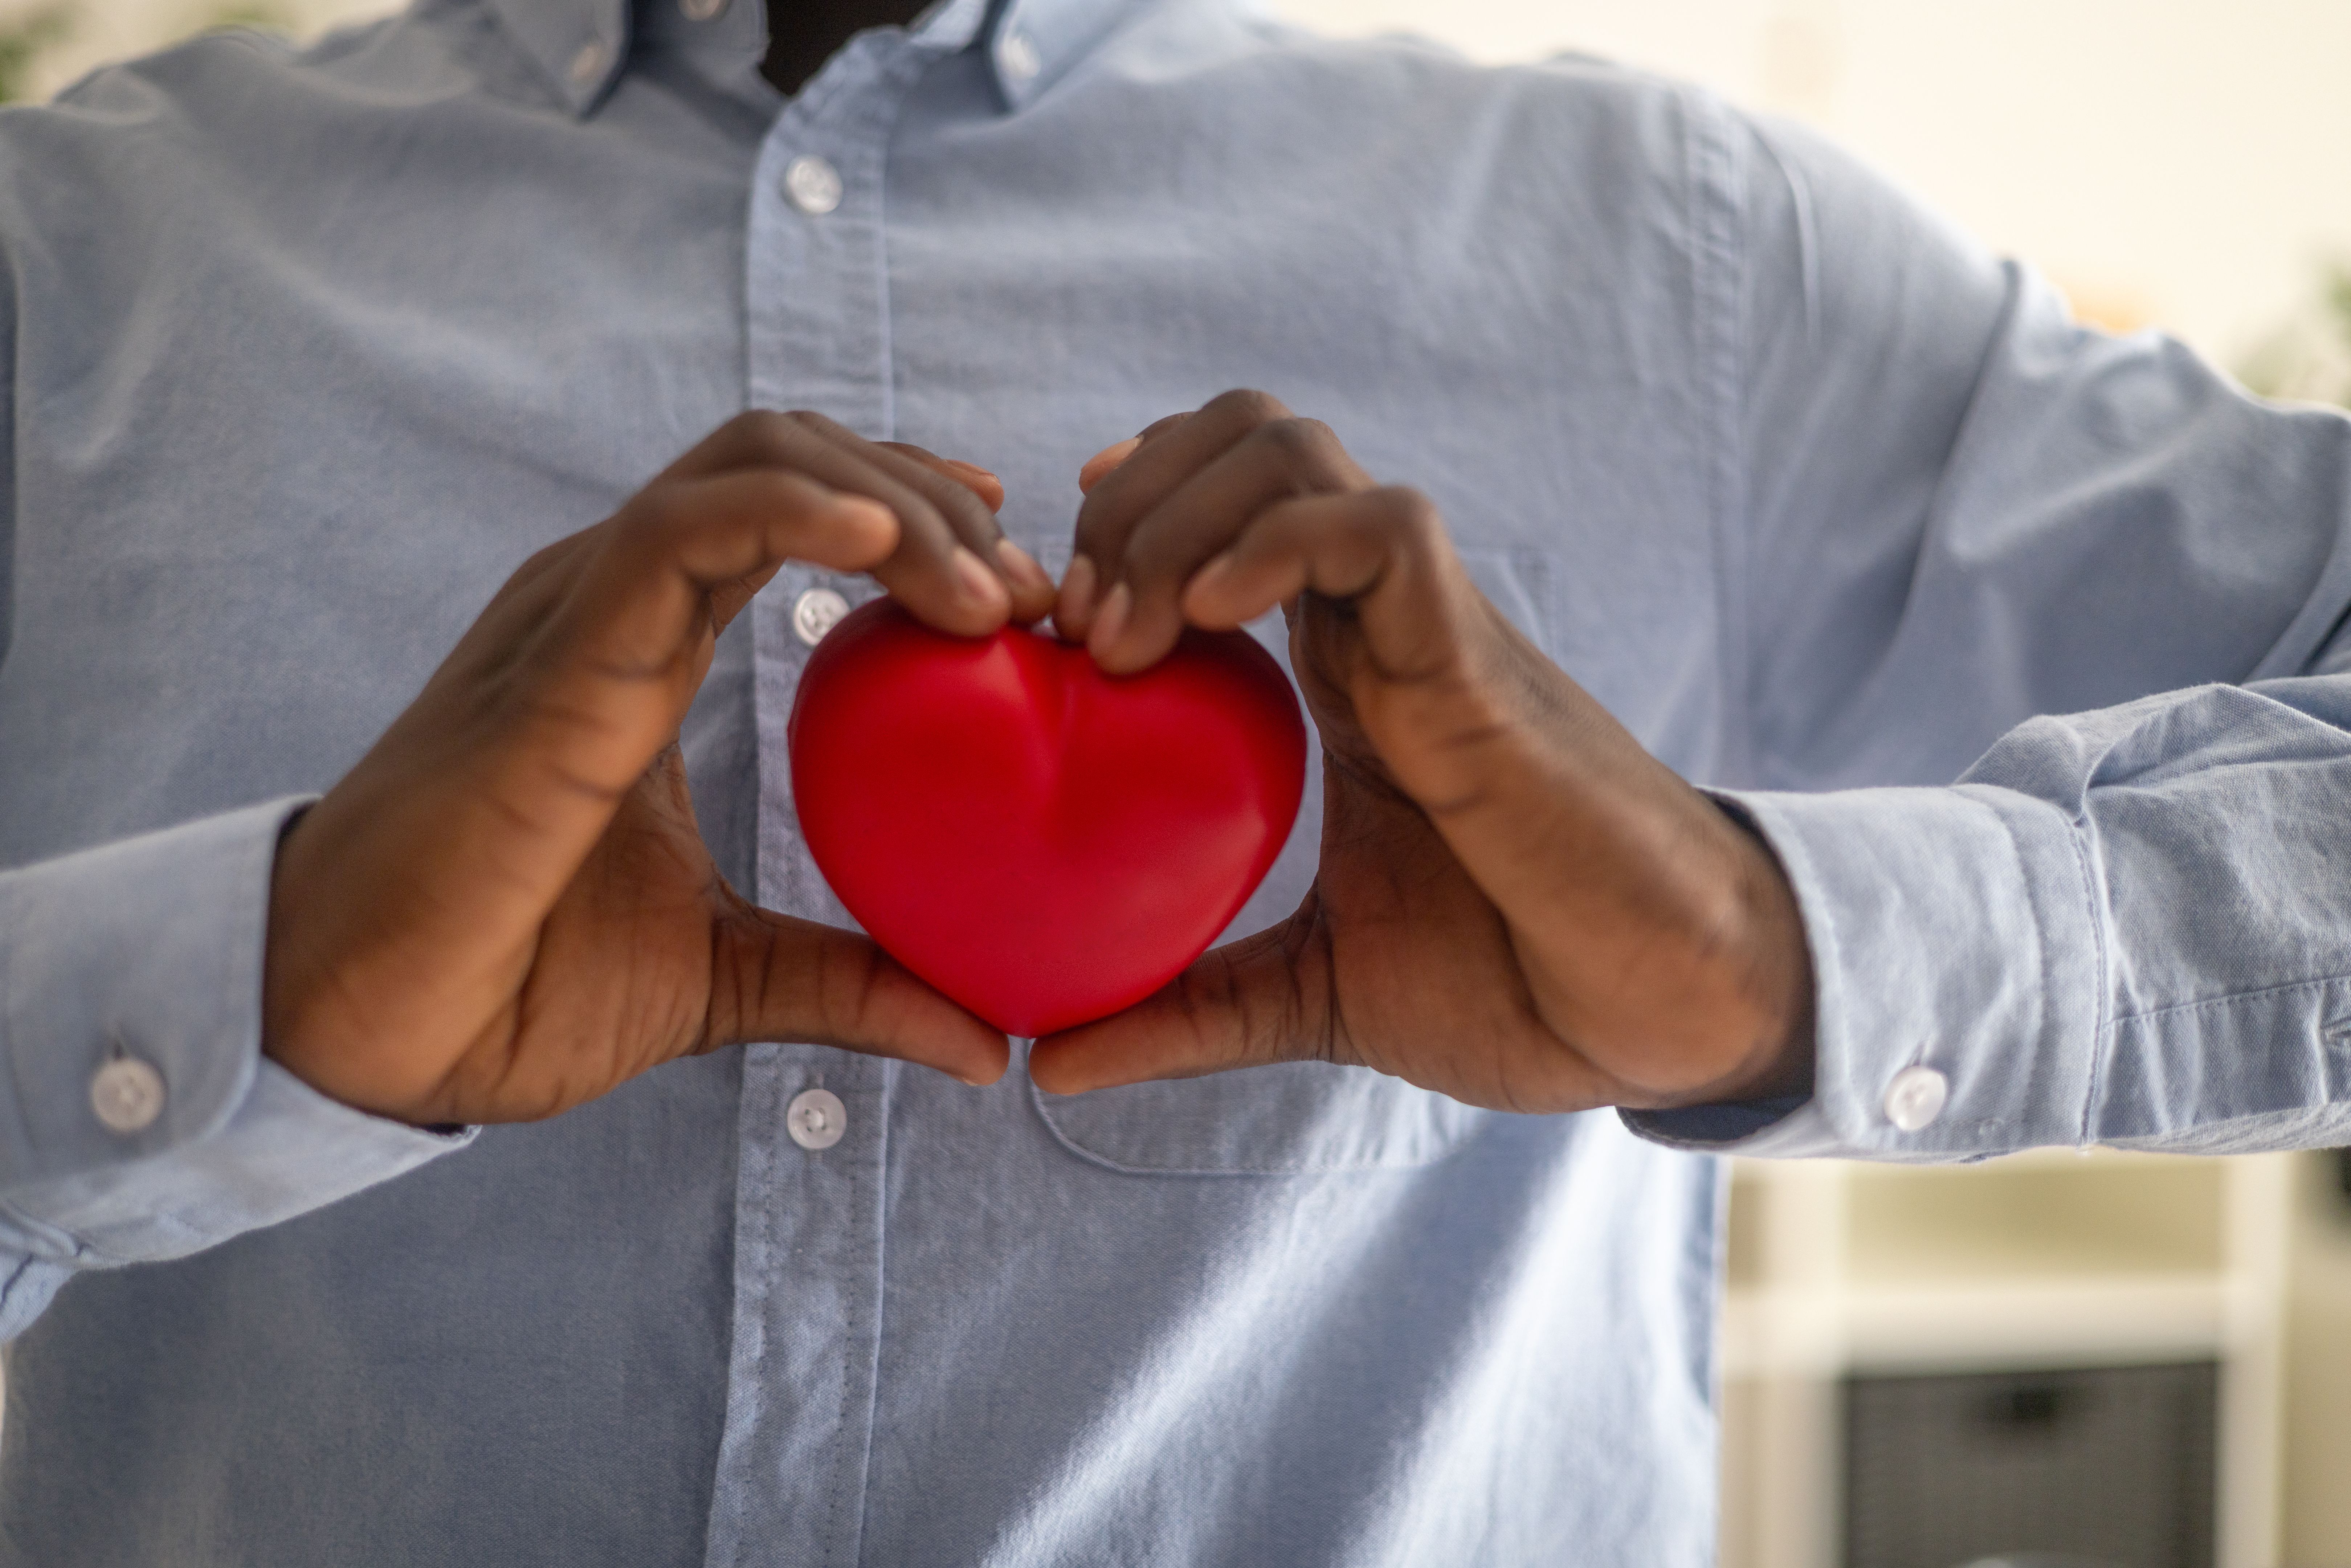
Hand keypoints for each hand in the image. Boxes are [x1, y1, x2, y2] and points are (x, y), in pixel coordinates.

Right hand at [264, 412, 1053, 1124]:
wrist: (368, 1029)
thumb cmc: (514, 983)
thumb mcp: (727, 977)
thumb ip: (851, 985)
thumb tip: (985, 1040)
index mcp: (651, 642)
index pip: (799, 513)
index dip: (921, 521)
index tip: (1018, 589)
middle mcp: (617, 598)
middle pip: (797, 461)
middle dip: (934, 501)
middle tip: (1029, 596)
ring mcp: (582, 610)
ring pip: (753, 462)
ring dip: (893, 501)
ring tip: (988, 588)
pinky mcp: (559, 654)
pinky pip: (681, 530)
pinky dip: (795, 511)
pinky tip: (886, 541)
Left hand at [1029, 391, 1813, 1113]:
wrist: (1660, 1010)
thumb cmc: (1517, 982)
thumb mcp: (1315, 992)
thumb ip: (1191, 1009)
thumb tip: (1054, 1065)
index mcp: (1343, 672)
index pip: (1226, 505)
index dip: (1130, 514)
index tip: (1055, 606)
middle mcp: (1378, 624)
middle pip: (1246, 438)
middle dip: (1132, 495)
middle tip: (1071, 622)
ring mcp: (1431, 628)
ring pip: (1296, 454)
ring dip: (1180, 512)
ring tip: (1123, 636)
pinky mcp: (1477, 661)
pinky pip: (1383, 530)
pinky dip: (1276, 545)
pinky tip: (1208, 622)